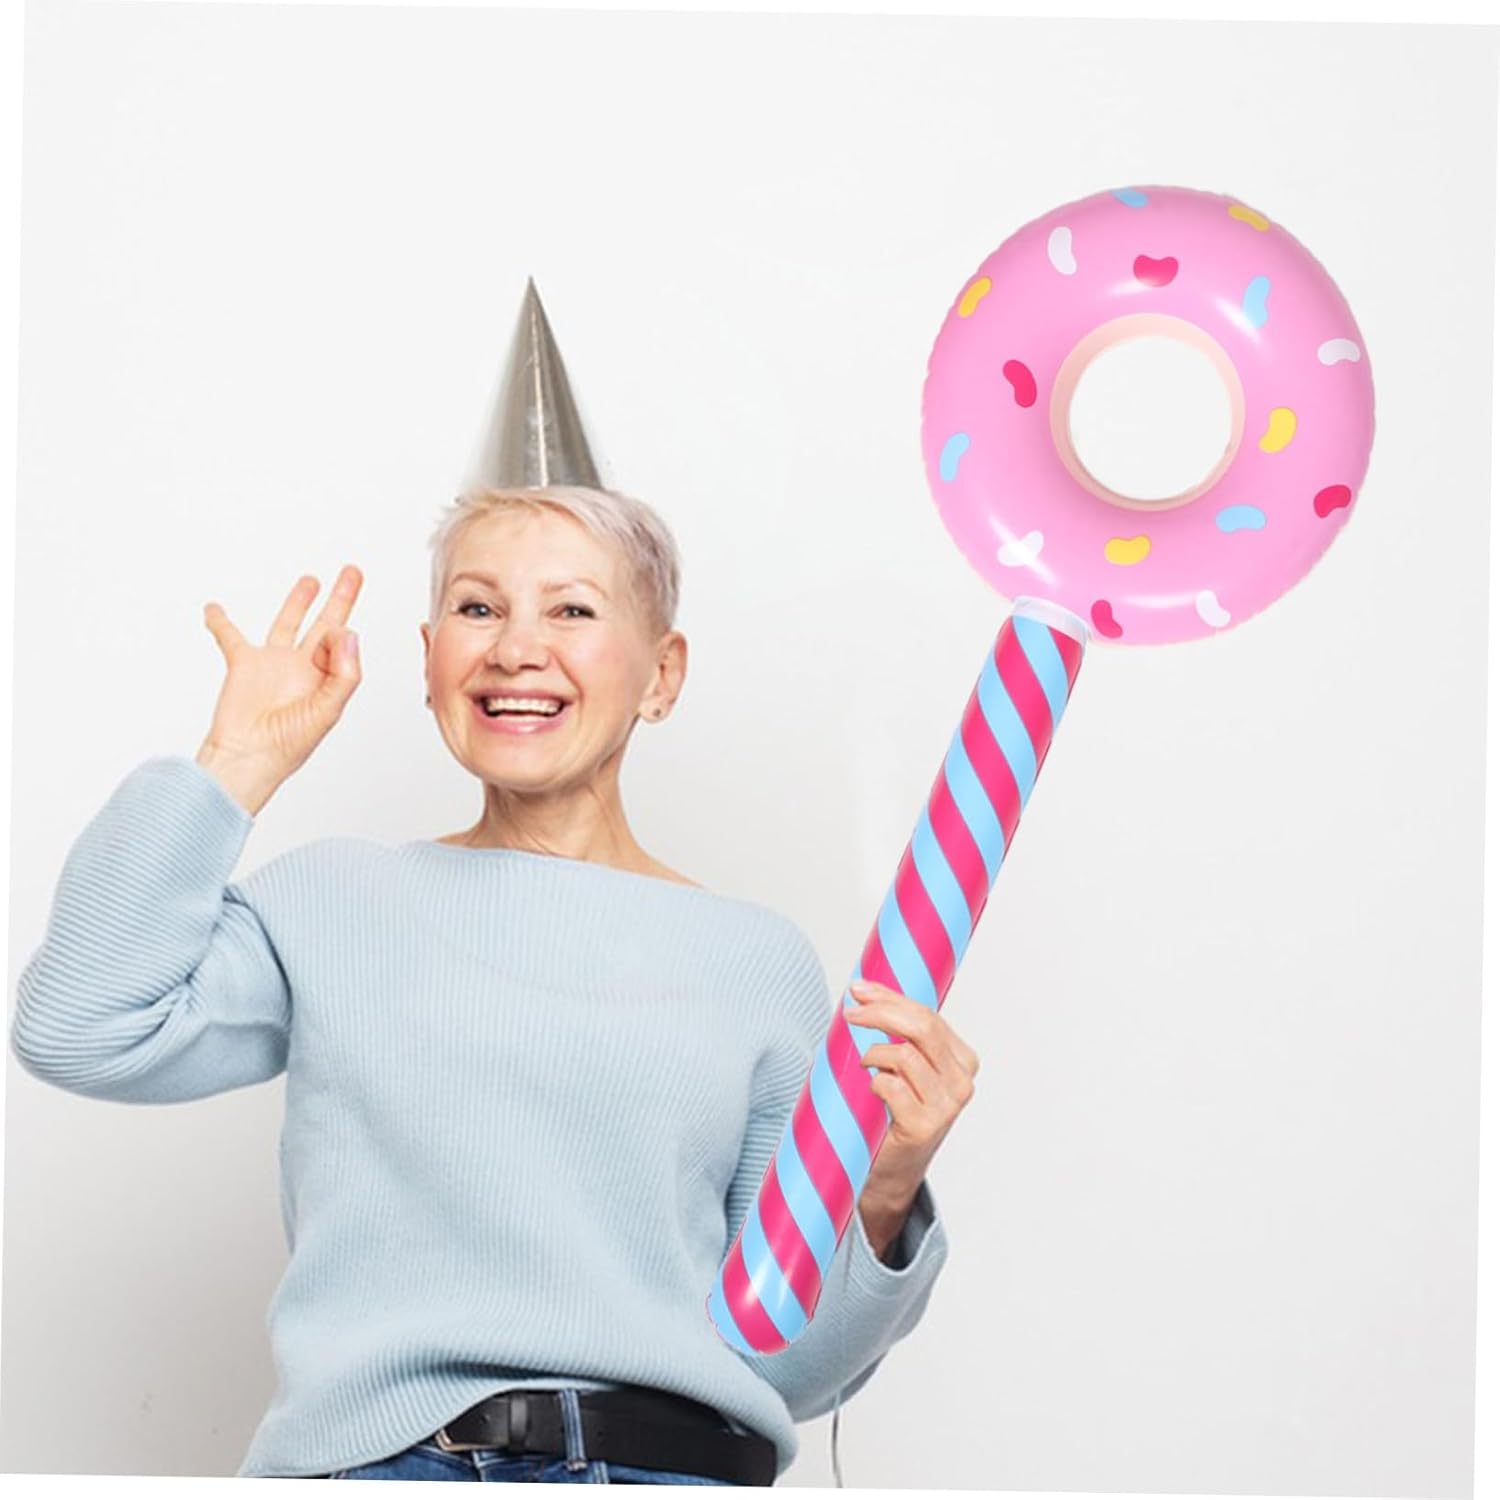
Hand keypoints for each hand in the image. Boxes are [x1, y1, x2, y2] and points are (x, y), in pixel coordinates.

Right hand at [197, 566, 363, 809]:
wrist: (248, 757)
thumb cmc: (289, 744)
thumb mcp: (328, 710)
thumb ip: (345, 672)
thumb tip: (350, 631)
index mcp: (327, 678)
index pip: (343, 642)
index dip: (342, 635)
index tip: (336, 635)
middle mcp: (303, 668)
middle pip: (326, 623)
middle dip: (340, 598)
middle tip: (352, 572)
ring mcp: (273, 664)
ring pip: (287, 623)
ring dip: (298, 601)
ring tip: (311, 580)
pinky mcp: (244, 664)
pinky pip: (230, 637)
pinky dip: (220, 622)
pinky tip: (214, 608)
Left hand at [843, 978, 979, 1200]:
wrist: (889, 1172)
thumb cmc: (893, 1113)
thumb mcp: (903, 1066)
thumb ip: (896, 1030)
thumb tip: (865, 989)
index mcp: (962, 1060)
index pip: (928, 1015)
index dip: (890, 998)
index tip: (859, 989)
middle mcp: (961, 1082)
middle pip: (922, 1027)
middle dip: (881, 1012)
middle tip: (851, 1012)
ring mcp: (946, 1106)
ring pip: (904, 1054)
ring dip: (874, 1054)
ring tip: (865, 1067)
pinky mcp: (923, 1127)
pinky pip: (890, 1085)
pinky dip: (874, 1082)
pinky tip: (872, 1090)